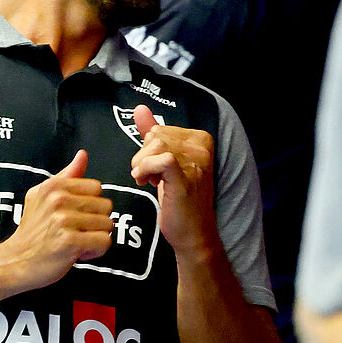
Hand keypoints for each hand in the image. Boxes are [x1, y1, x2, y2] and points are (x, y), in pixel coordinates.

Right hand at [2, 149, 112, 287]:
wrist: (14, 262)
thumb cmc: (32, 230)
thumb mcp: (42, 196)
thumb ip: (67, 175)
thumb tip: (83, 155)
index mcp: (53, 187)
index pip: (97, 187)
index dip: (90, 204)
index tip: (75, 215)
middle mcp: (58, 200)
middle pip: (106, 206)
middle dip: (95, 222)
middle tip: (74, 231)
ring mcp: (63, 221)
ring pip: (108, 225)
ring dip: (95, 237)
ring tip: (74, 241)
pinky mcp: (70, 242)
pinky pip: (104, 242)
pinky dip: (95, 251)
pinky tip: (77, 253)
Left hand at [128, 107, 216, 258]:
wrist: (193, 233)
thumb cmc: (180, 199)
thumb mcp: (166, 162)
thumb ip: (153, 133)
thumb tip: (139, 109)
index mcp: (201, 139)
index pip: (160, 129)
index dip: (149, 148)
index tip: (155, 167)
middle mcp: (202, 148)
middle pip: (155, 135)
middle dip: (143, 156)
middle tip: (149, 175)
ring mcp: (196, 163)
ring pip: (155, 145)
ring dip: (142, 164)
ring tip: (148, 180)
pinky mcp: (185, 179)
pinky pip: (160, 159)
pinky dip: (146, 169)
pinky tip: (147, 182)